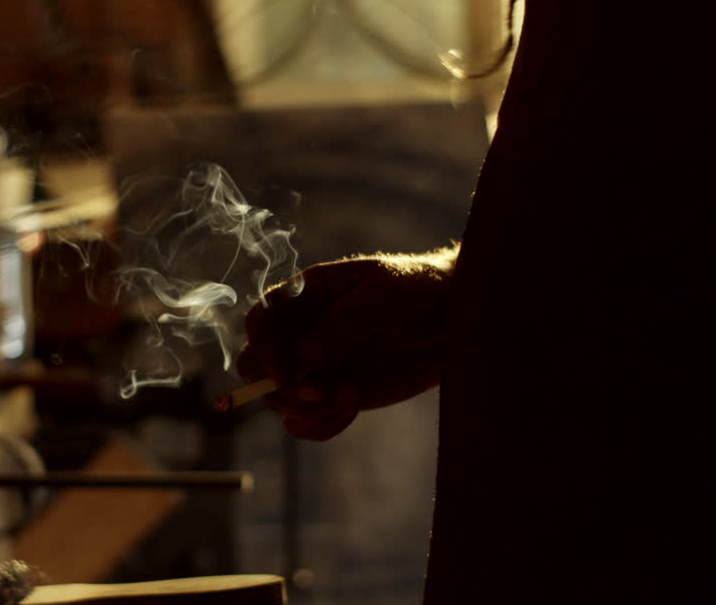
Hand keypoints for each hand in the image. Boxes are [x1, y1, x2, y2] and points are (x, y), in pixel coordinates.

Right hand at [236, 250, 453, 439]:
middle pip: (256, 363)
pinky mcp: (337, 395)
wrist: (460, 320)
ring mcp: (318, 366)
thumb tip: (303, 357)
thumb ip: (343, 323)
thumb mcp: (386, 296)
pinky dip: (320, 425)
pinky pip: (307, 421)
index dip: (263, 347)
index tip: (286, 372)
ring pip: (280, 399)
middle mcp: (303, 331)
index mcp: (307, 294)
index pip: (260, 320)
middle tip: (313, 392)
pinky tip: (351, 409)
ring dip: (307, 407)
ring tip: (350, 396)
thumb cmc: (422, 290)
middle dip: (273, 384)